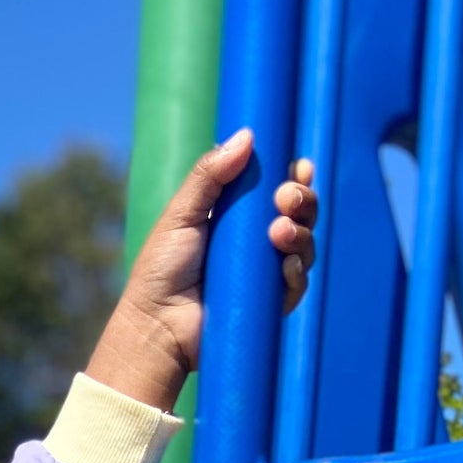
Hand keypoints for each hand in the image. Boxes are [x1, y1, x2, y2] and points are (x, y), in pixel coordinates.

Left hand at [85, 130, 318, 411]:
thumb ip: (209, 176)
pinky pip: (297, 284)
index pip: (279, 186)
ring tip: (280, 233)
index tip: (298, 166)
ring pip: (305, 244)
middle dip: (303, 199)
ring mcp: (266, 272)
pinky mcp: (269, 303)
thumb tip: (247, 135)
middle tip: (286, 199)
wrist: (156, 326)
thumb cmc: (161, 270)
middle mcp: (257, 240)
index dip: (296, 175)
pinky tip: (284, 268)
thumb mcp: (181, 215)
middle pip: (300, 211)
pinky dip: (296, 273)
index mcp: (239, 213)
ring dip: (302, 233)